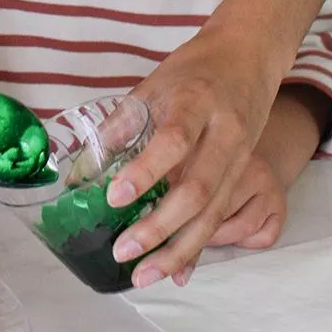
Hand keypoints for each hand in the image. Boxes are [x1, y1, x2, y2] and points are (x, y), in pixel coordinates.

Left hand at [106, 26, 286, 288]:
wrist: (249, 56)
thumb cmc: (193, 70)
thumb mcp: (153, 84)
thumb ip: (120, 126)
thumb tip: (82, 172)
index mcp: (197, 103)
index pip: (173, 141)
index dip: (145, 171)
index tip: (114, 196)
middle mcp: (225, 134)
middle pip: (197, 188)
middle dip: (159, 226)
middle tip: (123, 250)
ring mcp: (240, 158)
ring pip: (212, 213)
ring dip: (178, 250)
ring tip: (143, 276)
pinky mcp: (244, 176)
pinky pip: (220, 217)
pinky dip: (197, 247)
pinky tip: (176, 272)